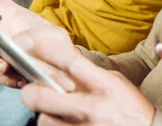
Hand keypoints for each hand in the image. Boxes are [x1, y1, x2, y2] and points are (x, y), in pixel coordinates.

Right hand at [0, 0, 55, 86]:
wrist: (65, 71)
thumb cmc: (60, 48)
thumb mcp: (55, 36)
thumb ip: (37, 35)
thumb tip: (14, 41)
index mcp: (17, 18)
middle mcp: (5, 34)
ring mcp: (3, 52)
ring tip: (5, 67)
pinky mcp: (6, 71)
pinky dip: (6, 78)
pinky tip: (20, 79)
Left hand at [16, 25, 155, 125]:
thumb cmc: (131, 106)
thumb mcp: (116, 82)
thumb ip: (91, 75)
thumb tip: (64, 66)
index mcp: (104, 85)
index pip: (71, 63)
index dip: (47, 51)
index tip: (30, 43)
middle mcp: (92, 106)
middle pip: (44, 96)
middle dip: (31, 92)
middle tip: (30, 90)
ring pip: (44, 119)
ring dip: (45, 113)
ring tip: (55, 110)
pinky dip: (54, 125)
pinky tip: (64, 121)